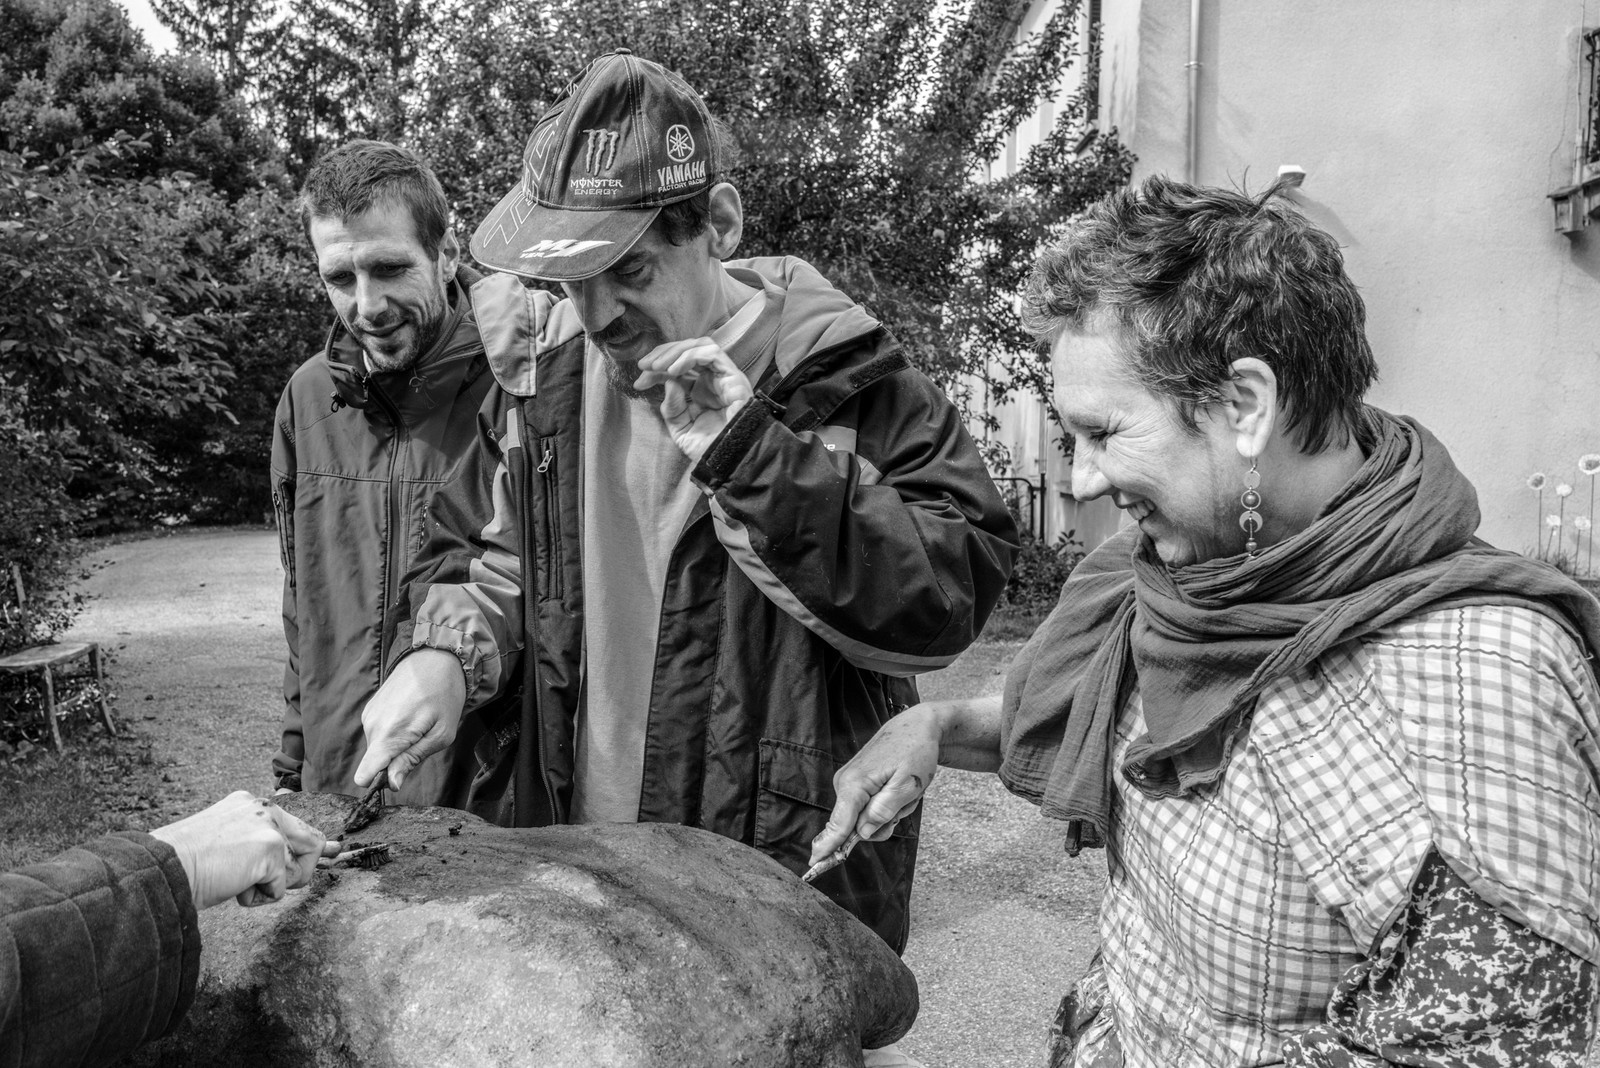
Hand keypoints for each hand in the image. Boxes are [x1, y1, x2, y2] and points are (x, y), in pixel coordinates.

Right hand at [150, 791, 339, 909]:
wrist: (161, 870)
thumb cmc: (184, 865)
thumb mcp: (224, 845)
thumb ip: (256, 845)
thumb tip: (291, 859)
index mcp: (250, 804)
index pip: (295, 823)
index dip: (316, 843)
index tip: (334, 850)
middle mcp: (263, 808)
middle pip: (312, 842)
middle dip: (298, 872)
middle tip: (262, 884)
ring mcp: (269, 826)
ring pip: (298, 869)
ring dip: (272, 886)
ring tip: (236, 882)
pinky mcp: (270, 849)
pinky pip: (280, 888)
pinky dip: (258, 898)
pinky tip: (233, 888)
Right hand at [354, 648, 466, 789]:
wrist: (436, 657)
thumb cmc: (444, 696)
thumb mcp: (440, 734)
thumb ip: (411, 760)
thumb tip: (391, 784)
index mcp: (388, 734)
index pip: (364, 776)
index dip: (381, 782)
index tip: (400, 774)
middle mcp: (371, 725)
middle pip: (375, 763)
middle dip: (397, 760)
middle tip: (422, 739)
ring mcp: (369, 715)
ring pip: (378, 748)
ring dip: (398, 744)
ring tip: (419, 723)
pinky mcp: (371, 709)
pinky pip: (378, 733)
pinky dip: (394, 731)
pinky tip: (410, 714)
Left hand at [633, 337, 754, 462]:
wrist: (729, 464)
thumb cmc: (709, 450)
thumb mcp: (681, 428)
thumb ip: (671, 406)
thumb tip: (668, 381)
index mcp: (701, 391)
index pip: (677, 368)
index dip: (656, 370)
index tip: (639, 382)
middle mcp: (713, 380)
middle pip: (688, 351)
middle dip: (663, 354)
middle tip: (644, 366)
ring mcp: (725, 377)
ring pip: (700, 346)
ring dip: (675, 352)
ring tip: (657, 366)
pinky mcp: (734, 377)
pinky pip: (712, 354)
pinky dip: (690, 357)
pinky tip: (673, 371)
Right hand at [809, 704, 943, 866]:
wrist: (916, 727)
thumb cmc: (915, 751)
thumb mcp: (908, 785)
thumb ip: (884, 811)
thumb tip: (862, 833)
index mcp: (854, 784)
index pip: (838, 824)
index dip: (828, 847)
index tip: (813, 864)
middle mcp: (845, 783)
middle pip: (857, 827)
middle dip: (884, 822)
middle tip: (905, 800)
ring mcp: (848, 783)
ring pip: (866, 818)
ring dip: (889, 811)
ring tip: (903, 789)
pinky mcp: (855, 783)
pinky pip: (868, 807)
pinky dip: (887, 803)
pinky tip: (897, 787)